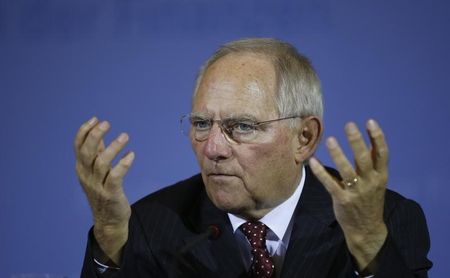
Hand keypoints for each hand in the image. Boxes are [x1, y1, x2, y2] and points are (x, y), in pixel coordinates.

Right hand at [74, 116, 134, 263]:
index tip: (95, 119)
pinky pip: (116, 177)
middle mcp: (87, 176)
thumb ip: (96, 154)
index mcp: (81, 168)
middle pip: (87, 153)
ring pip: (101, 163)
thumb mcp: (96, 172)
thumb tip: (97, 134)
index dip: (84, 131)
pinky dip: (123, 164)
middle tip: (107, 123)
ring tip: (125, 136)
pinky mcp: (111, 194)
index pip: (78, 147)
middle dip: (95, 136)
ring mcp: (98, 186)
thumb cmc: (104, 192)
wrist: (109, 220)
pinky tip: (131, 155)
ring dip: (113, 148)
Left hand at [309, 119, 388, 271]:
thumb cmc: (370, 200)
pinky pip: (330, 183)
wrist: (367, 228)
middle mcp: (370, 182)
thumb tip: (368, 140)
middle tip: (349, 125)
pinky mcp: (342, 200)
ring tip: (330, 139)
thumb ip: (372, 164)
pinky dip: (320, 172)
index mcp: (381, 176)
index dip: (377, 137)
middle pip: (364, 158)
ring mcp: (356, 192)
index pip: (382, 153)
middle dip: (356, 141)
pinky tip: (313, 161)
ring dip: (338, 154)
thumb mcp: (377, 182)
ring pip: (346, 170)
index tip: (369, 121)